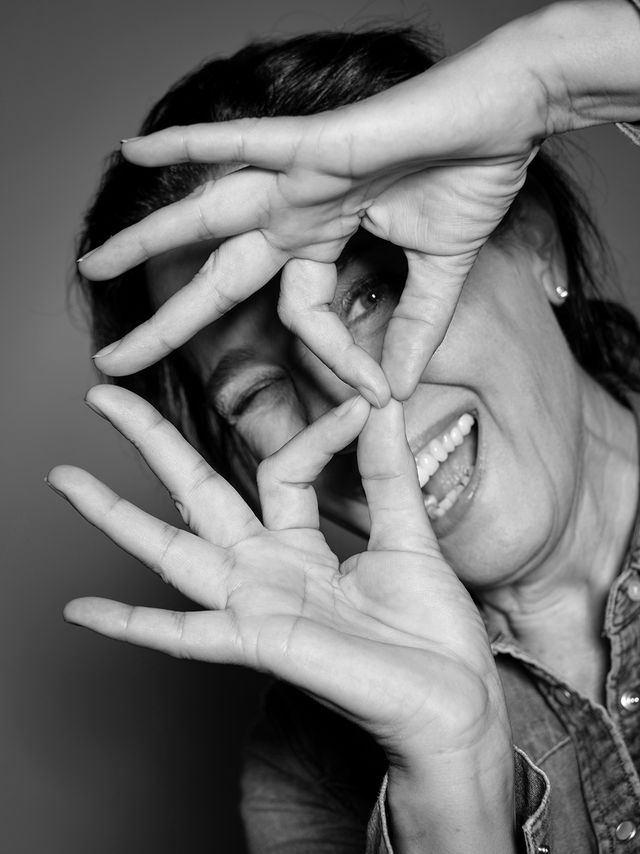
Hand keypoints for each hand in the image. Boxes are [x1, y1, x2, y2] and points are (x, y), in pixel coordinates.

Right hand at [47, 385, 506, 766]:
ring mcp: (255, 605)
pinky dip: (132, 624)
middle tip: (105, 396)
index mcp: (299, 542)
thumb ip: (386, 472)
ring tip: (62, 480)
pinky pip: (186, 634)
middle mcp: (265, 568)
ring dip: (114, 517)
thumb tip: (383, 401)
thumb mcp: (407, 534)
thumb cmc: (430, 628)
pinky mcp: (260, 643)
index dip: (317, 431)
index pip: (283, 465)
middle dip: (149, 443)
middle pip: (193, 493)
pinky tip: (80, 611)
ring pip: (171, 551)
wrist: (454, 700)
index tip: (362, 401)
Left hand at [79, 13, 554, 401]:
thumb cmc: (474, 174)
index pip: (306, 317)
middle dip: (167, 321)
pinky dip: (190, 144)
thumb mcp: (439, 271)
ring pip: (209, 215)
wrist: (510, 114)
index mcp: (326, 241)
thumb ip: (414, 325)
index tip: (377, 392)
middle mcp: (300, 212)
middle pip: (218, 276)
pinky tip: (133, 150)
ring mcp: (301, 178)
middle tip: (115, 358)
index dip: (337, 360)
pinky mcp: (316, 145)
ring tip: (90, 264)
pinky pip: (244, 144)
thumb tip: (398, 386)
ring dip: (146, 240)